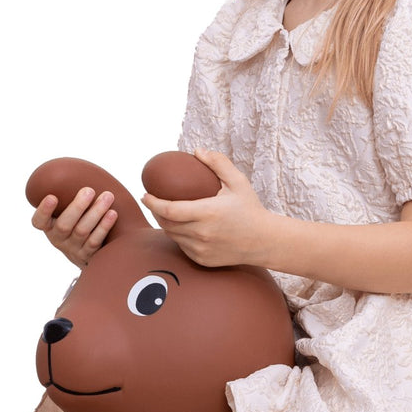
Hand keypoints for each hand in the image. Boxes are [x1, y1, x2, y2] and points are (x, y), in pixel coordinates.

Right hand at [31, 186, 117, 266]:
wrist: (84, 250)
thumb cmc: (75, 220)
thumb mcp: (65, 211)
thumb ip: (66, 195)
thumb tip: (73, 166)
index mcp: (48, 226)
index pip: (39, 221)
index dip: (44, 210)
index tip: (51, 196)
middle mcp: (58, 238)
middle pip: (65, 224)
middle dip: (78, 206)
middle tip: (89, 190)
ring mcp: (73, 248)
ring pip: (83, 231)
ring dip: (96, 212)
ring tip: (108, 196)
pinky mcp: (88, 255)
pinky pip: (96, 241)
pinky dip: (104, 226)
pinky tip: (113, 214)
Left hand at [142, 150, 271, 267]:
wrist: (265, 241)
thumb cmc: (251, 209)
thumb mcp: (238, 182)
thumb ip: (218, 163)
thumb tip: (197, 151)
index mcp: (207, 213)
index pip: (169, 209)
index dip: (152, 203)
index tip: (146, 194)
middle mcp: (201, 234)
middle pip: (166, 223)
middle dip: (155, 212)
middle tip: (153, 201)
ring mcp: (201, 249)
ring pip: (173, 236)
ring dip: (166, 224)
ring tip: (165, 212)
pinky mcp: (202, 260)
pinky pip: (182, 246)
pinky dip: (178, 235)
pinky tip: (181, 226)